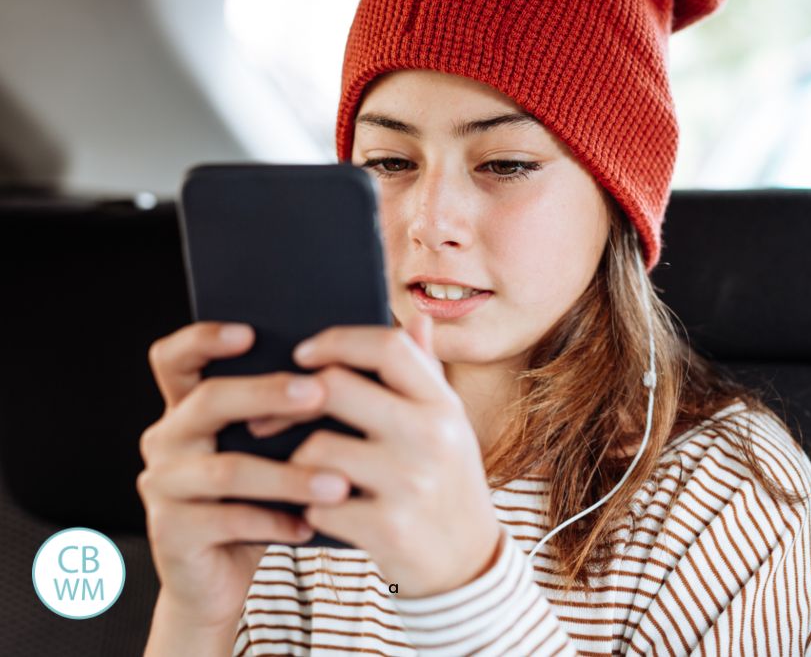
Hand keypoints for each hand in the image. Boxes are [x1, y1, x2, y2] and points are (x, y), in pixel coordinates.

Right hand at [137, 322, 331, 630]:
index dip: (204, 339)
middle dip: (266, 393)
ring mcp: (163, 485)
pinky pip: (227, 520)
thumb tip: (360, 357)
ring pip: (226, 469)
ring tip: (339, 482)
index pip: (177, 357)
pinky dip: (274, 523)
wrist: (226, 578)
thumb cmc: (265, 497)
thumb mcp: (280, 446)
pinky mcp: (170, 532)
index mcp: (190, 405)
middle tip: (319, 393)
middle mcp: (168, 437)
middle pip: (209, 401)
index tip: (249, 332)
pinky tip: (312, 526)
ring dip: (288, 475)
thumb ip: (303, 402)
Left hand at [271, 312, 502, 597]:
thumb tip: (417, 318)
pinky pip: (317, 504)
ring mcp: (412, 482)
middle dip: (291, 400)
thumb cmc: (447, 482)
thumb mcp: (449, 425)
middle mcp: (433, 436)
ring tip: (302, 473)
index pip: (388, 346)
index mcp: (444, 404)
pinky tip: (319, 512)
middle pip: (336, 388)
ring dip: (296, 462)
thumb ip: (427, 373)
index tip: (304, 353)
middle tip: (269, 416)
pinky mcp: (389, 528)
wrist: (468, 565)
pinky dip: (309, 508)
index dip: (338, 340)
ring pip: (315, 449)